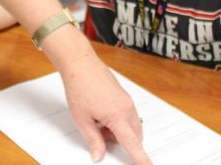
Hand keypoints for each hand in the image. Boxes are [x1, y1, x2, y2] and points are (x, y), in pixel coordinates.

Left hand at [59, 49, 150, 163]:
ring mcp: (127, 101)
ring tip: (97, 120)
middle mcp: (127, 108)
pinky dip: (118, 120)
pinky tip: (101, 112)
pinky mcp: (125, 96)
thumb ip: (94, 140)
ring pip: (131, 126)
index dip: (141, 159)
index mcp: (117, 116)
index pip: (132, 144)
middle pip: (134, 136)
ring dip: (119, 130)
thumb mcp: (82, 120)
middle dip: (121, 141)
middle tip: (100, 134)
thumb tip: (99, 156)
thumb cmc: (79, 88)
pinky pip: (128, 115)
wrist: (80, 64)